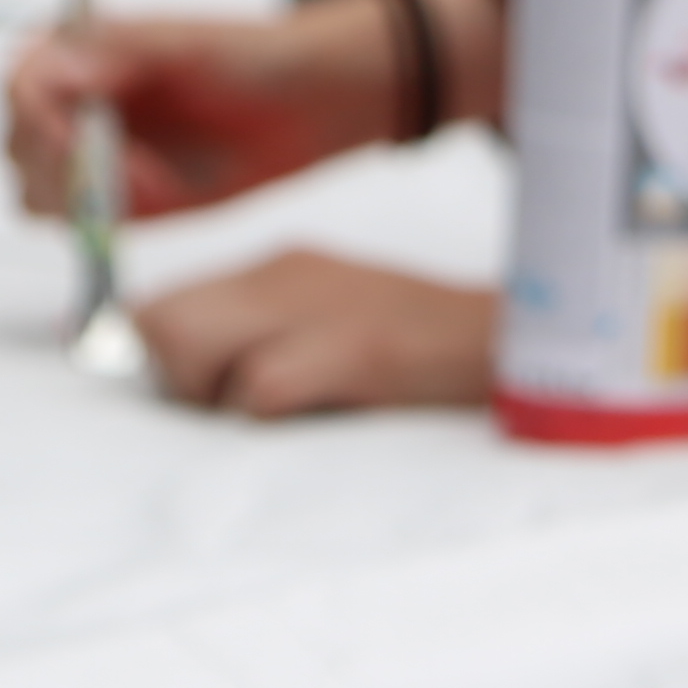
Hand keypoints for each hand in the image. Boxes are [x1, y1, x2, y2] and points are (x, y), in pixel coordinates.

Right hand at [4, 0, 395, 219]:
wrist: (306, 103)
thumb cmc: (250, 58)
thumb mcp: (187, 44)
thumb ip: (117, 51)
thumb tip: (53, 64)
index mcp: (72, 47)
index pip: (18, 86)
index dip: (41, 122)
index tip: (82, 143)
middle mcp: (66, 101)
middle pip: (15, 147)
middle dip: (66, 167)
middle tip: (132, 174)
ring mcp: (85, 153)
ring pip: (34, 195)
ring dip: (85, 200)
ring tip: (158, 183)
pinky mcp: (113, 199)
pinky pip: (77, 226)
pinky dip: (108, 223)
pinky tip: (165, 195)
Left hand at [133, 252, 500, 416]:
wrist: (529, 344)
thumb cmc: (433, 357)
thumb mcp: (342, 323)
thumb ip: (274, 337)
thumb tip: (196, 382)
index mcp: (283, 267)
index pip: (162, 302)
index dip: (160, 358)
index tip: (197, 395)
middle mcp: (286, 274)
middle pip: (158, 320)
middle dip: (175, 380)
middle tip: (234, 411)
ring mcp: (318, 307)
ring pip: (189, 344)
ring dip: (214, 397)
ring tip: (279, 415)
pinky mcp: (355, 348)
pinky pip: (258, 387)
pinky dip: (266, 418)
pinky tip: (318, 420)